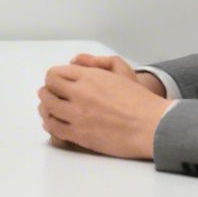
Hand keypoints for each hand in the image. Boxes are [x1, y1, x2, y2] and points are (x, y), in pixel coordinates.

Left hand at [37, 53, 173, 159]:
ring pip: (48, 109)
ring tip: (48, 108)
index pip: (54, 74)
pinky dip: (50, 124)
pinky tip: (54, 123)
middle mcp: (79, 94)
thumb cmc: (139, 99)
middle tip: (50, 94)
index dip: (53, 78)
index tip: (57, 82)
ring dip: (46, 107)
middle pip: (48, 90)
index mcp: (88, 77)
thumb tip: (74, 61)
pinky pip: (54, 128)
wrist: (151, 125)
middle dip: (47, 91)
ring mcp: (77, 116)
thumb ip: (96, 62)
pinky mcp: (80, 135)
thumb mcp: (120, 69)